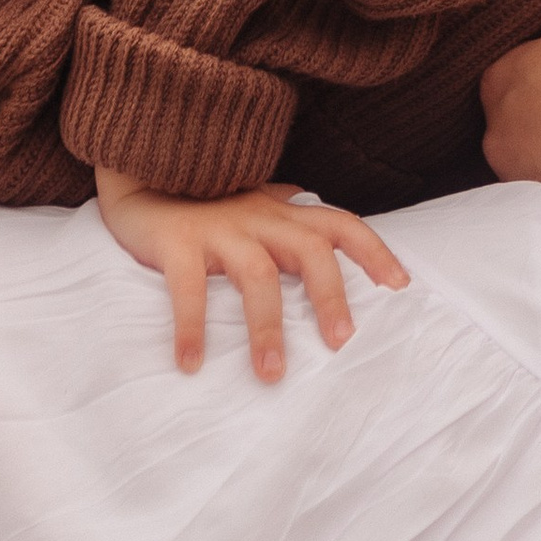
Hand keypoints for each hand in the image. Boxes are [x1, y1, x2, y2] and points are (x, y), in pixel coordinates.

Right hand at [94, 167, 408, 376]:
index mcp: (281, 211)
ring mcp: (218, 227)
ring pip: (257, 275)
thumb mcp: (251, 199)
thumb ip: (283, 208)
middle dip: (330, 296)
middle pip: (309, 250)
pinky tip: (191, 364)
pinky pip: (187, 287)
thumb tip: (314, 203)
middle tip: (342, 343)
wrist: (140, 166)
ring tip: (271, 374)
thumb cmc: (203, 195)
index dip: (374, 251)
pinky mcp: (176, 240)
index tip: (401, 286)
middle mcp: (258, 216)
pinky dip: (190, 327)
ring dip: (266, 327)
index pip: (340, 223)